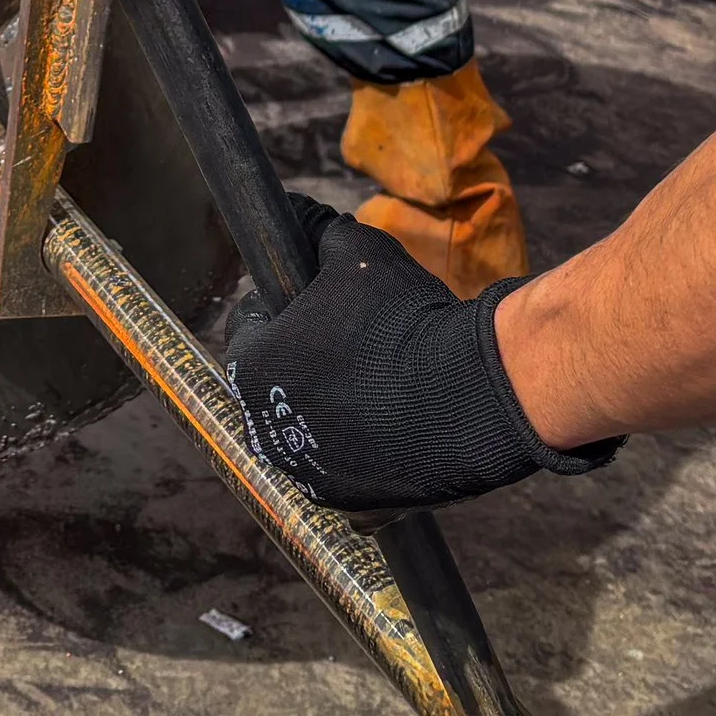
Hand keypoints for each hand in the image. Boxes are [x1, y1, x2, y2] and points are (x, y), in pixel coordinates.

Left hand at [229, 205, 616, 519]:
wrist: (466, 392)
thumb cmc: (402, 317)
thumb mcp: (357, 251)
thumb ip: (318, 230)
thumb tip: (299, 211)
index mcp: (252, 366)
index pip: (249, 326)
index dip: (279, 306)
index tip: (309, 300)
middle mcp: (265, 428)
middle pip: (275, 385)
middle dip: (302, 362)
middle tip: (348, 341)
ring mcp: (306, 473)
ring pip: (308, 432)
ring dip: (330, 409)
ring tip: (375, 382)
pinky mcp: (349, 504)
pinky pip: (345, 473)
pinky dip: (362, 452)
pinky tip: (392, 426)